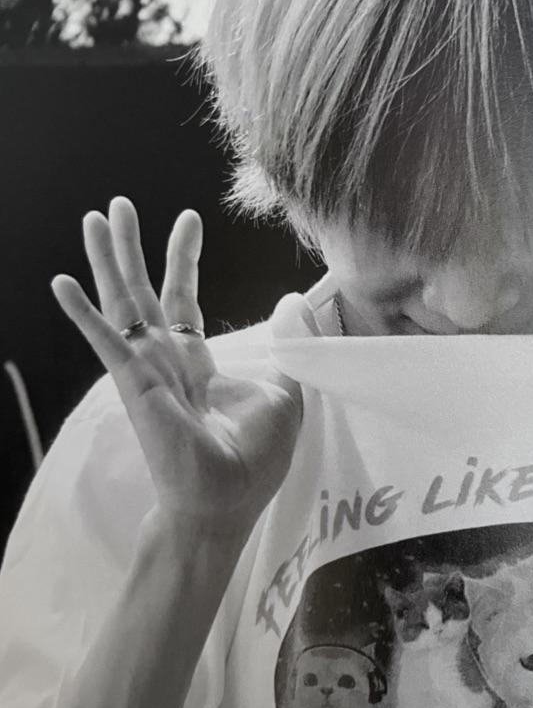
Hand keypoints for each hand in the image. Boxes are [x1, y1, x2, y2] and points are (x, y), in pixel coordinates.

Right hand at [52, 197, 301, 543]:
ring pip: (122, 303)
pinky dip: (83, 313)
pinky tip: (62, 283)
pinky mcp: (134, 382)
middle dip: (133, 248)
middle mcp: (165, 362)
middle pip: (144, 292)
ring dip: (108, 260)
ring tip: (95, 218)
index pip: (184, 301)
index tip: (188, 218)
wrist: (225, 503)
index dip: (183, 260)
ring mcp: (146, 370)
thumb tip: (295, 301)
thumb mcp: (287, 393)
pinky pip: (106, 340)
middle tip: (120, 205)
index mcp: (197, 365)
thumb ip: (289, 346)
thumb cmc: (254, 460)